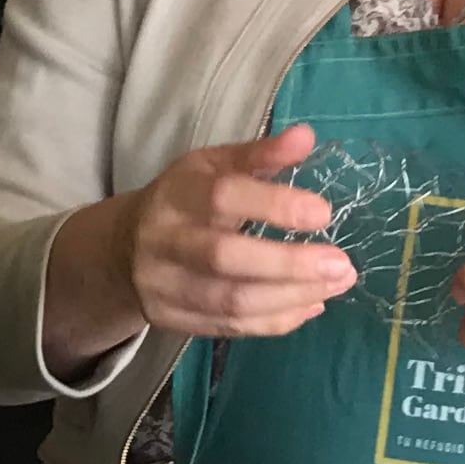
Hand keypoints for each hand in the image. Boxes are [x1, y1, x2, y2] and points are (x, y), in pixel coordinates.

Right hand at [120, 123, 358, 340]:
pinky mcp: (173, 320)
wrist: (122, 249)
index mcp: (178, 194)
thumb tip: (307, 137)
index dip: (275, 205)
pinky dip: (277, 320)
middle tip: (342, 265)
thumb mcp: (213, 166)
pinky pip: (231, 326)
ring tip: (337, 284)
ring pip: (231, 301)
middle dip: (290, 264)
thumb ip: (259, 154)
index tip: (323, 213)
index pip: (223, 197)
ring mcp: (165, 286)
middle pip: (225, 257)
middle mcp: (165, 241)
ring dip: (292, 296)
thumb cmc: (184, 200)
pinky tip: (311, 305)